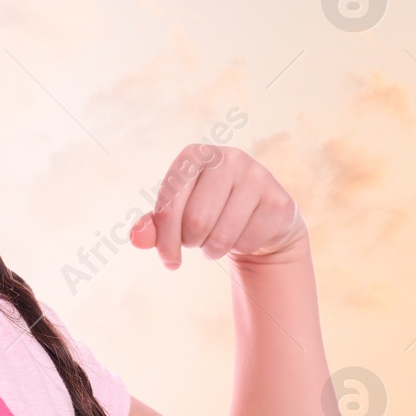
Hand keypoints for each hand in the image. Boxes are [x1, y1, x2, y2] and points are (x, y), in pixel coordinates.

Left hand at [128, 144, 305, 267]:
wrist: (259, 217)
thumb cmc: (207, 211)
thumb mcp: (175, 215)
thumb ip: (151, 227)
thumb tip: (136, 239)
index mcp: (195, 155)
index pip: (169, 205)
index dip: (164, 240)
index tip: (168, 260)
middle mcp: (228, 158)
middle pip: (196, 222)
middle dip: (191, 243)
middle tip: (196, 241)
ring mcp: (258, 176)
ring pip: (221, 236)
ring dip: (213, 250)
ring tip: (216, 240)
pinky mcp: (279, 200)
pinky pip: (247, 242)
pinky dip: (240, 249)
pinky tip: (243, 234)